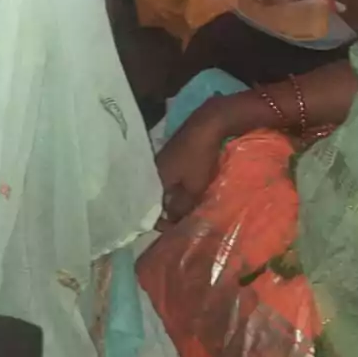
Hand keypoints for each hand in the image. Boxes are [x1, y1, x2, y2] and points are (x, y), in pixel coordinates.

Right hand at [156, 102, 229, 225]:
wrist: (207, 124)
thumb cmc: (199, 157)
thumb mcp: (193, 188)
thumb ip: (180, 207)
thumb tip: (170, 223)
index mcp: (154, 179)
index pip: (151, 208)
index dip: (162, 222)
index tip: (175, 232)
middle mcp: (153, 170)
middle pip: (156, 198)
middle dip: (167, 211)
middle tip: (182, 223)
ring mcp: (163, 161)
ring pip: (165, 187)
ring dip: (174, 198)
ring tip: (187, 210)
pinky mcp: (173, 155)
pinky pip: (172, 178)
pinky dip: (178, 187)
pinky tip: (189, 192)